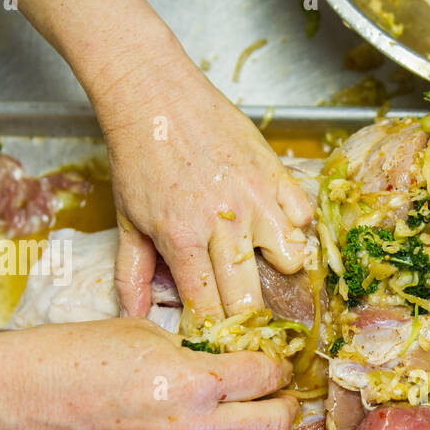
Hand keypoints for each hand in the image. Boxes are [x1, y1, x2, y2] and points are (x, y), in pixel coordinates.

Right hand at [0, 319, 297, 429]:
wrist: (27, 397)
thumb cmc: (79, 352)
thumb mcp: (148, 335)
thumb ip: (196, 352)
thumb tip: (227, 361)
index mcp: (196, 382)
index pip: (264, 377)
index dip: (277, 366)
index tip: (277, 361)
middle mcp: (194, 426)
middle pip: (272, 426)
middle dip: (287, 408)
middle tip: (286, 394)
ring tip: (257, 411)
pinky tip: (206, 422)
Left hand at [94, 48, 311, 323]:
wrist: (154, 94)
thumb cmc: (138, 155)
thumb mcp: (127, 220)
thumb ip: (132, 274)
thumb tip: (134, 318)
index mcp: (183, 240)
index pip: (209, 310)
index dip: (213, 331)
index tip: (215, 335)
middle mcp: (224, 224)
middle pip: (251, 299)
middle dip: (247, 316)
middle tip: (242, 314)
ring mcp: (256, 199)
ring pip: (291, 262)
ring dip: (278, 269)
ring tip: (260, 262)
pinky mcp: (276, 174)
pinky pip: (302, 218)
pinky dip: (293, 227)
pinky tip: (272, 224)